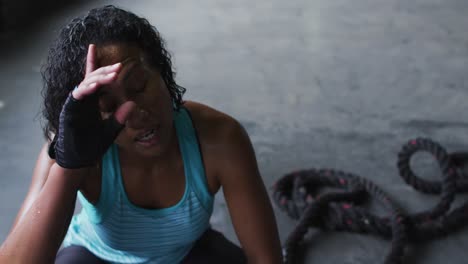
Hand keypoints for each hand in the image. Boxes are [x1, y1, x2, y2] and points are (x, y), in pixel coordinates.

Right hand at [49, 44, 134, 168]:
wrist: (79, 160)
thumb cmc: (92, 145)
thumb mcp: (111, 130)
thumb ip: (120, 118)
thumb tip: (132, 104)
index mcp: (91, 101)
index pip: (94, 79)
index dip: (96, 64)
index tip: (101, 51)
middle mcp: (81, 100)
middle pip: (92, 79)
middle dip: (104, 71)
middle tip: (119, 67)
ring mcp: (74, 105)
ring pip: (85, 85)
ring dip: (98, 79)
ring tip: (113, 75)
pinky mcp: (68, 112)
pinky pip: (76, 97)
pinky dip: (85, 90)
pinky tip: (95, 85)